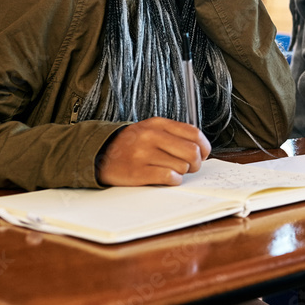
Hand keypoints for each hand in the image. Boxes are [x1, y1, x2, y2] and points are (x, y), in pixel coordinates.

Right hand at [96, 117, 211, 185]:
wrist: (100, 152)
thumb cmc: (131, 143)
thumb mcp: (151, 129)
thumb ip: (173, 134)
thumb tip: (201, 148)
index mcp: (158, 124)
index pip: (194, 134)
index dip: (205, 147)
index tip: (204, 154)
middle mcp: (151, 137)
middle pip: (192, 152)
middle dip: (196, 163)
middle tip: (191, 167)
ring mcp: (143, 154)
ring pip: (182, 167)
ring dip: (182, 172)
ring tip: (173, 171)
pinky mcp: (138, 172)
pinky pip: (168, 178)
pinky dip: (173, 181)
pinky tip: (167, 178)